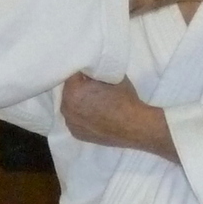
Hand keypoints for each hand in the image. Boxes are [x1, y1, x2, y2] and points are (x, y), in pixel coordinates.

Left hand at [60, 73, 178, 162]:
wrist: (135, 126)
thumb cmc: (124, 99)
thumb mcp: (110, 76)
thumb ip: (96, 72)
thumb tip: (90, 70)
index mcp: (73, 91)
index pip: (72, 75)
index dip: (82, 74)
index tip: (90, 75)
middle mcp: (67, 108)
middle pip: (68, 91)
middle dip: (78, 88)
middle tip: (91, 88)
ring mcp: (71, 123)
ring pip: (70, 106)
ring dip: (77, 102)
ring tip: (93, 102)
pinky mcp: (76, 133)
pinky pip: (74, 120)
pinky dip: (80, 116)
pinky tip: (93, 114)